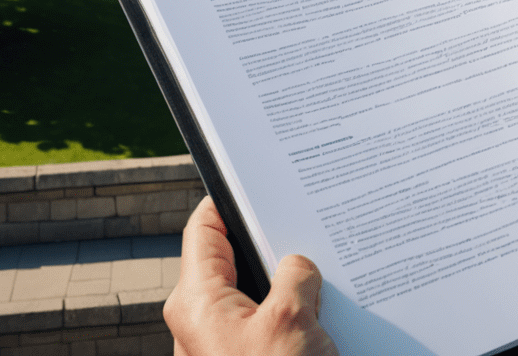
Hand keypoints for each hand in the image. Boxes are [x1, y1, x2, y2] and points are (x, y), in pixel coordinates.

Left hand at [165, 197, 338, 355]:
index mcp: (197, 301)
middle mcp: (201, 320)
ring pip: (254, 292)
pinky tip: (320, 309)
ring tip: (319, 274)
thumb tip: (299, 267)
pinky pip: (264, 320)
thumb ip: (295, 274)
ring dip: (286, 284)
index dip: (232, 198)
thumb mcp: (291, 317)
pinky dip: (289, 311)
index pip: (205, 227)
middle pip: (234, 258)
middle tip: (306, 225)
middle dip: (271, 244)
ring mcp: (221, 341)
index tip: (263, 179)